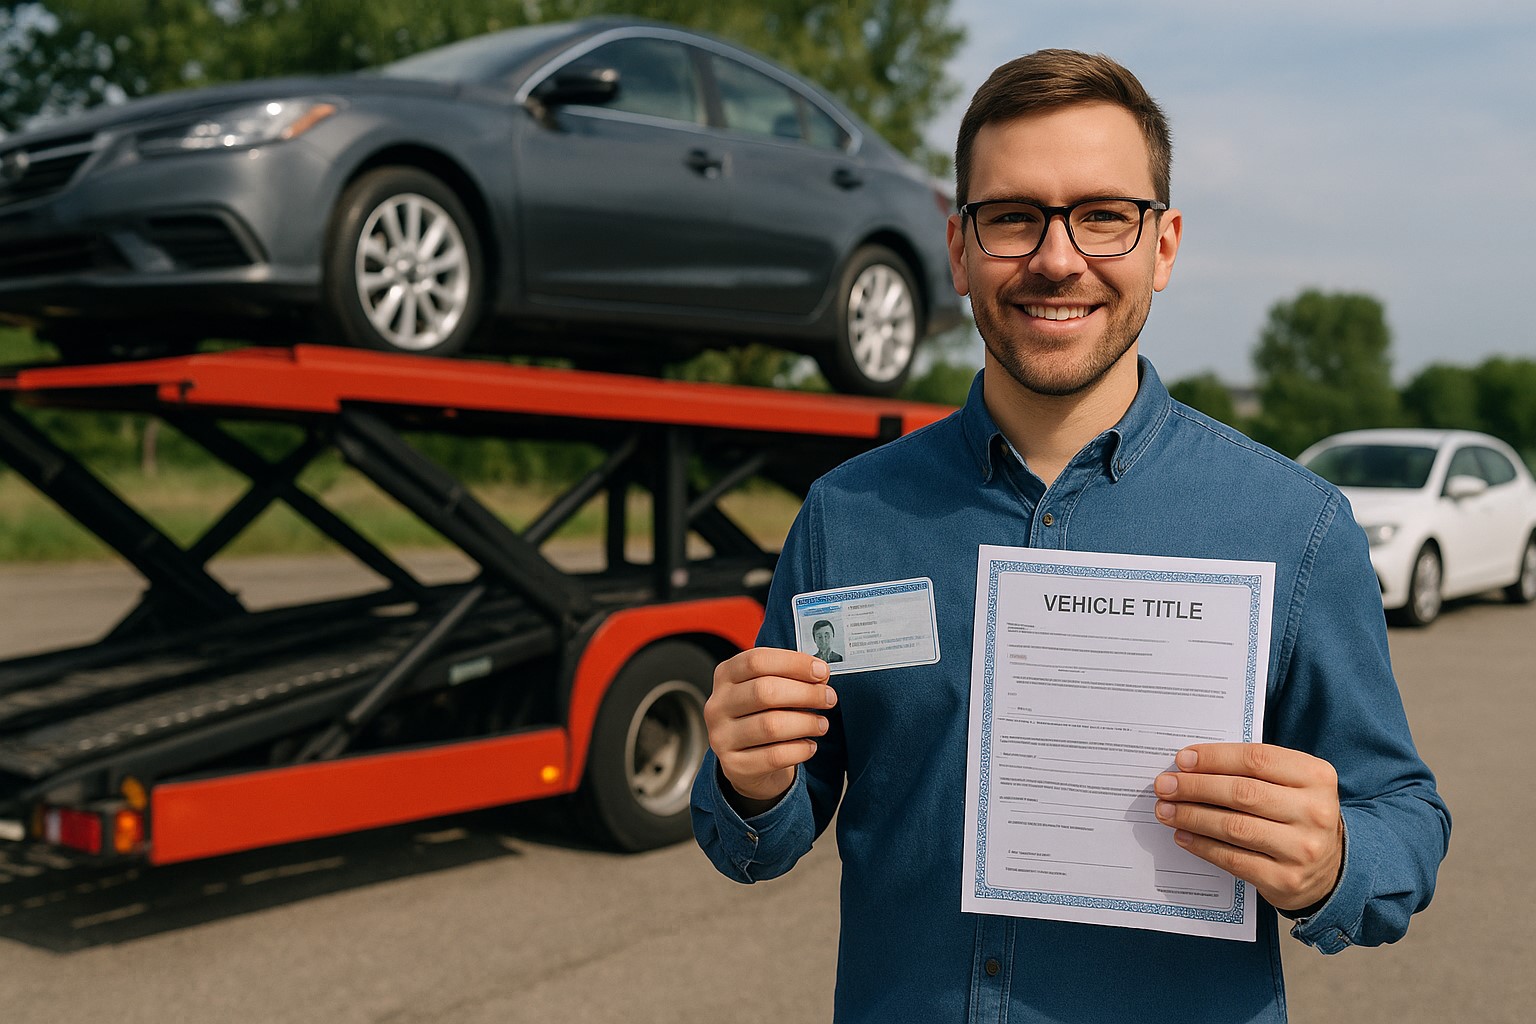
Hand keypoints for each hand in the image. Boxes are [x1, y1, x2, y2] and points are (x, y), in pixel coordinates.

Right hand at [704, 648, 837, 815]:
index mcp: (725, 676)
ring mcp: (722, 737)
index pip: (757, 661)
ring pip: (771, 725)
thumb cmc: (762, 716)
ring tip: (822, 724)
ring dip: (806, 723)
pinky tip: (810, 746)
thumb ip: (787, 677)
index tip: (822, 671)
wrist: (747, 762)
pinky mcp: (734, 765)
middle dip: (806, 693)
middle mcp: (718, 705)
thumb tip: (820, 674)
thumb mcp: (766, 688)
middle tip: (829, 698)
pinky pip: (774, 756)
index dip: (794, 663)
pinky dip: (800, 750)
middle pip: (764, 691)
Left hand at [1153, 743, 1343, 912]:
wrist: (1332, 869)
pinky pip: (1233, 859)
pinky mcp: (1286, 879)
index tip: (1182, 760)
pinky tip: (1183, 835)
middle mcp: (1314, 812)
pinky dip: (1202, 845)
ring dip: (1192, 816)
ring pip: (1234, 827)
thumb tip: (1190, 766)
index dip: (1214, 757)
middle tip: (1164, 785)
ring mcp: (1302, 849)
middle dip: (1195, 787)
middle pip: (1242, 793)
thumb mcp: (1292, 783)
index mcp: (1316, 776)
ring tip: (1165, 810)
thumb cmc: (1297, 814)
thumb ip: (1253, 770)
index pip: (1256, 759)